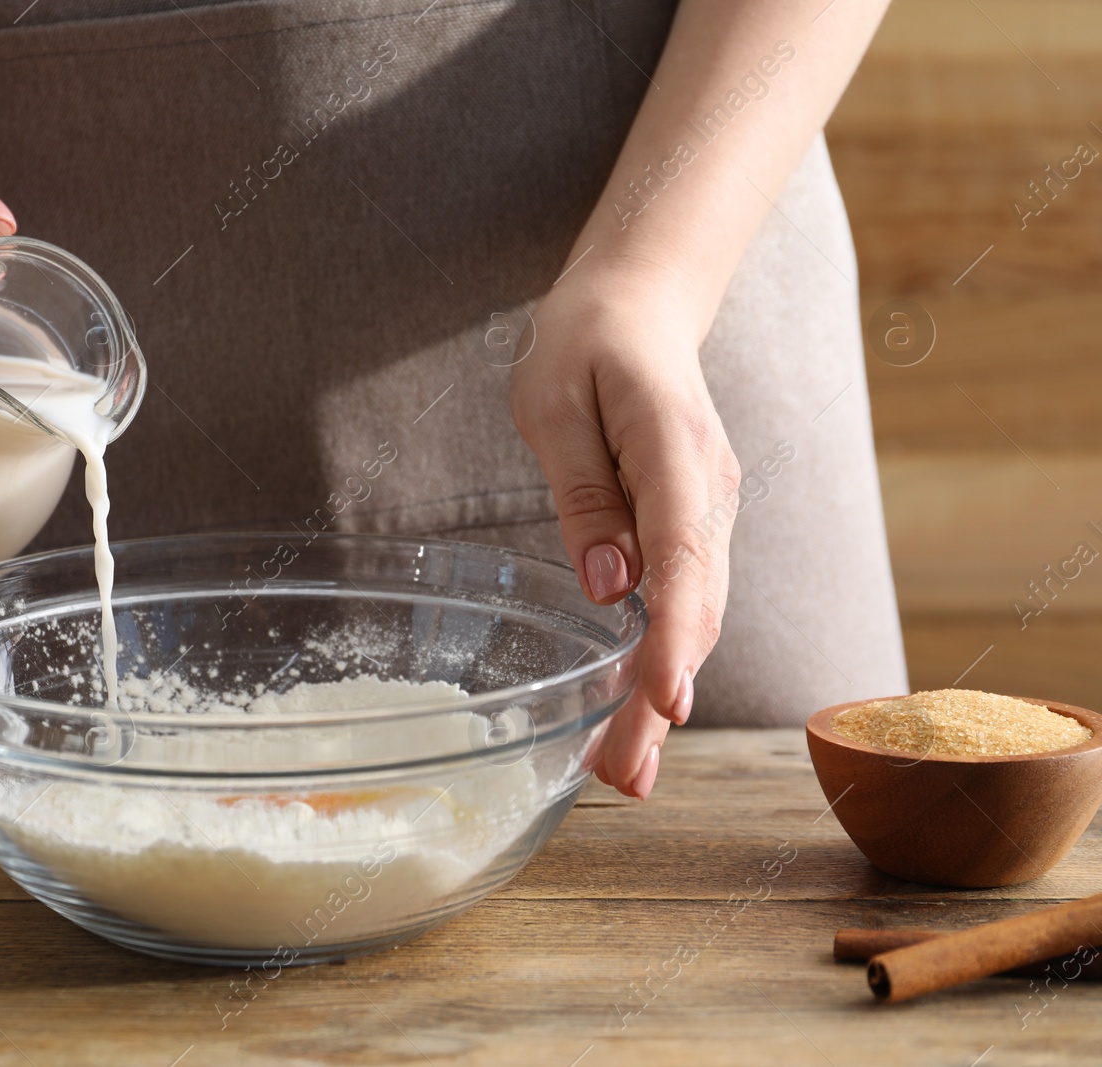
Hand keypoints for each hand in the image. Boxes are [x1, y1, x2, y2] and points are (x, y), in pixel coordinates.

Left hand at [510, 266, 741, 798]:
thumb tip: (609, 586)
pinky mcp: (692, 526)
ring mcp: (708, 512)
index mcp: (675, 453)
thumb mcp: (554, 403)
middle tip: (623, 777)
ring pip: (695, 617)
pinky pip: (684, 601)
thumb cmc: (585, 343)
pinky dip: (663, 659)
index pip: (683, 560)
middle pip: (696, 610)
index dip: (672, 638)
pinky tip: (638, 712)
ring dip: (662, 695)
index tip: (661, 703)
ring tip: (625, 771)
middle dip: (661, 699)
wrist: (637, 305)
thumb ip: (583, 492)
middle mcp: (709, 493)